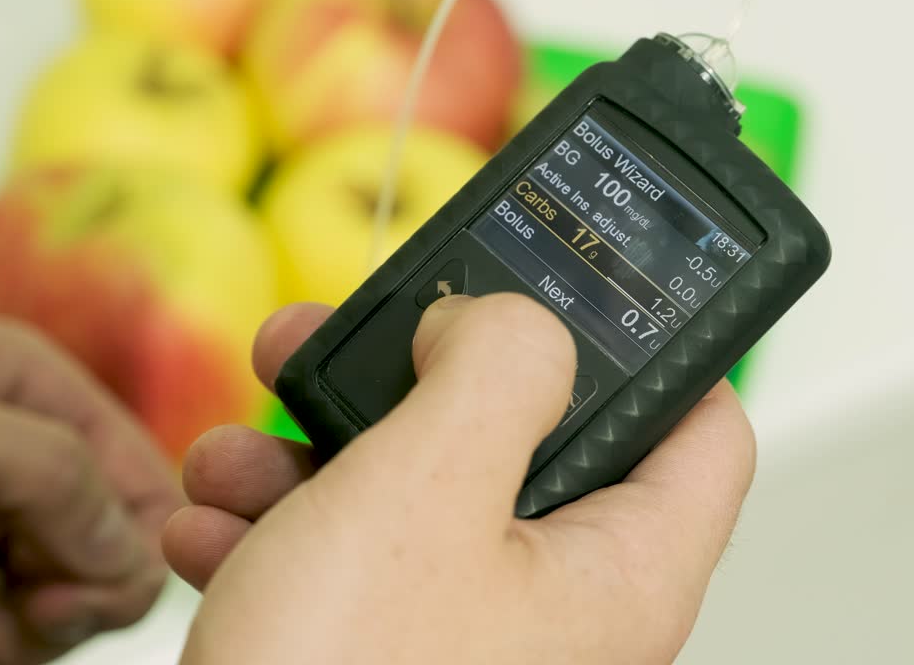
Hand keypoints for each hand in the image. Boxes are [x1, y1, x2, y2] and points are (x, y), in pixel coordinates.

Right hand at [164, 294, 755, 663]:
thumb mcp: (429, 490)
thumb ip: (498, 370)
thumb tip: (504, 321)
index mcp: (618, 574)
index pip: (702, 430)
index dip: (656, 343)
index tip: (580, 285)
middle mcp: (556, 608)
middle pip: (523, 441)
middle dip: (417, 382)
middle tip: (350, 336)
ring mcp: (463, 635)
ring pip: (413, 493)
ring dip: (314, 451)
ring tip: (239, 450)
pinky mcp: (382, 653)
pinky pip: (347, 561)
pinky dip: (278, 528)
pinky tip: (211, 525)